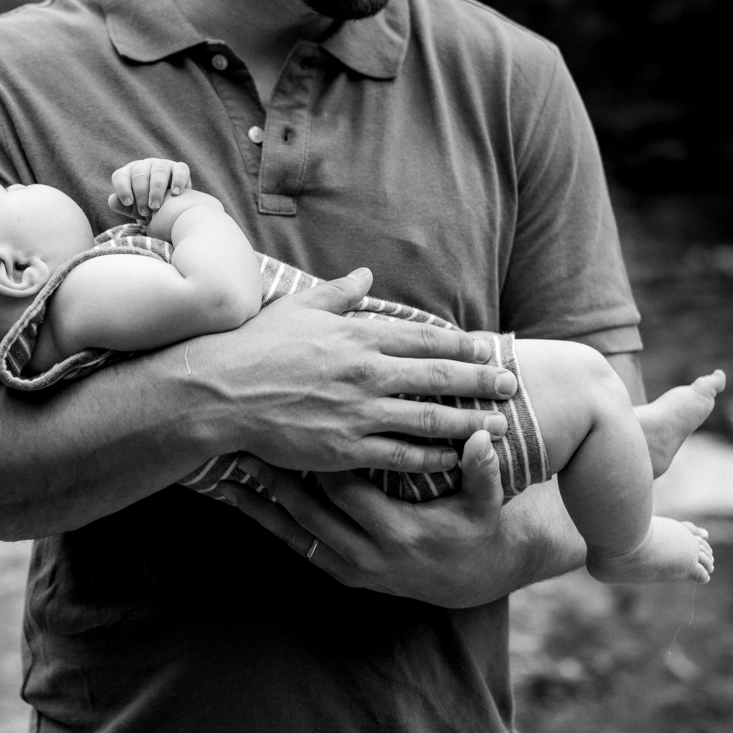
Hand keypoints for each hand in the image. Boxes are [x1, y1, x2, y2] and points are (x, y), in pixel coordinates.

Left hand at [108, 158, 192, 219]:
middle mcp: (144, 166)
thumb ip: (122, 205)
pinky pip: (180, 170)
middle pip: (139, 174)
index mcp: (129, 174)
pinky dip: (178, 181)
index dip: (122, 188)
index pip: (120, 176)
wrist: (173, 211)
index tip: (128, 203)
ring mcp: (162, 165)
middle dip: (141, 194)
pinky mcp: (180, 168)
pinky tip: (175, 194)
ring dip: (156, 189)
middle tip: (145, 212)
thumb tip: (112, 199)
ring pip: (159, 171)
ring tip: (157, 206)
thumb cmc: (148, 209)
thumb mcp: (134, 209)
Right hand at [195, 268, 517, 473]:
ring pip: (431, 418)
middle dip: (481, 381)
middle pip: (440, 378)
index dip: (461, 346)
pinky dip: (434, 457)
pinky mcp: (347, 448)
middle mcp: (368, 372)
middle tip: (511, 384)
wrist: (220, 392)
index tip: (487, 348)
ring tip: (501, 426)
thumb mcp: (299, 307)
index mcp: (359, 335)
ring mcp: (360, 412)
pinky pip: (402, 455)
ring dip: (471, 422)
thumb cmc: (256, 346)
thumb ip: (338, 293)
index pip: (425, 339)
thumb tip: (365, 274)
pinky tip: (456, 458)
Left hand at [222, 431, 586, 607]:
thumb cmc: (478, 528)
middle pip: (307, 511)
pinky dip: (267, 524)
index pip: (346, 488)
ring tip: (223, 475)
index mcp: (398, 532)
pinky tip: (238, 503)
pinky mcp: (340, 573)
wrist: (474, 579)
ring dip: (258, 505)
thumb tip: (483, 438)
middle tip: (241, 444)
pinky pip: (295, 547)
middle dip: (274, 478)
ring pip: (293, 533)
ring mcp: (349, 568)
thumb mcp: (487, 504)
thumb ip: (483, 472)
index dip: (317, 456)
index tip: (290, 423)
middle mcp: (367, 555)